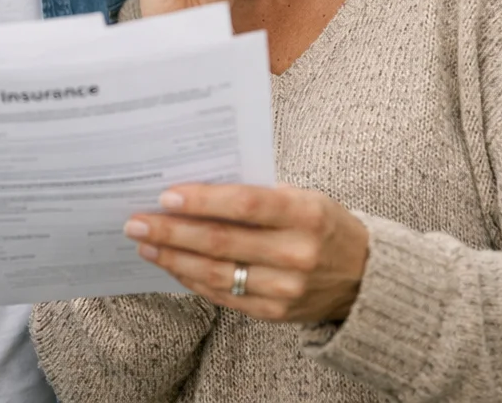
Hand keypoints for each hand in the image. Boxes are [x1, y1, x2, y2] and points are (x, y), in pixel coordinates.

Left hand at [123, 182, 368, 322]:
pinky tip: (172, 265)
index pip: (246, 204)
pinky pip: (224, 296)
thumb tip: (197, 190)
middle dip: (172, 231)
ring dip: (174, 258)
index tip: (166, 196)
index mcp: (307, 214)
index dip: (203, 200)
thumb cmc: (323, 225)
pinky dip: (193, 279)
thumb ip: (259, 194)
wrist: (365, 277)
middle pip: (222, 242)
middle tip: (136, 222)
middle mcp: (297, 253)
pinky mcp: (275, 312)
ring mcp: (286, 288)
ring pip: (217, 273)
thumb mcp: (304, 197)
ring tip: (146, 243)